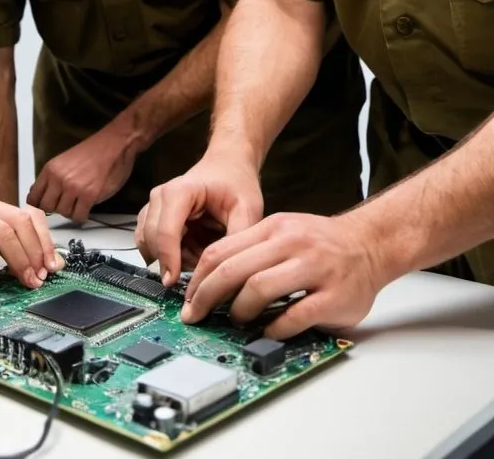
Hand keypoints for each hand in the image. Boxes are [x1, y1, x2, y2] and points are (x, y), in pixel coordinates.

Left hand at [27, 123, 137, 222]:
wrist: (113, 144)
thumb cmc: (92, 152)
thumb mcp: (63, 161)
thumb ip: (51, 178)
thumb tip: (41, 194)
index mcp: (50, 169)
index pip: (33, 196)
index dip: (38, 205)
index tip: (44, 208)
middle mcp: (58, 178)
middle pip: (46, 207)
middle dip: (55, 210)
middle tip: (64, 206)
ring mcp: (73, 187)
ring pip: (62, 213)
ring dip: (70, 212)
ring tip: (78, 204)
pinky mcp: (89, 195)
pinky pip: (78, 216)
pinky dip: (82, 216)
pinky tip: (85, 209)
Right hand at [135, 150, 262, 286]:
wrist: (227, 166)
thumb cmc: (237, 183)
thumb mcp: (247, 210)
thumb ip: (238, 238)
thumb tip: (229, 271)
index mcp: (180, 192)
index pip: (165, 231)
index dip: (168, 260)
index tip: (174, 284)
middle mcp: (159, 196)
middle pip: (152, 239)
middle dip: (175, 261)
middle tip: (204, 267)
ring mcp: (152, 205)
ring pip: (148, 243)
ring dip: (172, 257)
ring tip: (200, 253)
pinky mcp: (151, 215)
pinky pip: (150, 243)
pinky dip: (169, 254)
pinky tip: (191, 250)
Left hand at [179, 211, 385, 337]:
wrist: (370, 244)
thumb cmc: (320, 243)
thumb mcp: (282, 231)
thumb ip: (252, 250)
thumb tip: (209, 280)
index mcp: (272, 228)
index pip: (221, 251)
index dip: (198, 278)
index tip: (187, 298)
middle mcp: (290, 243)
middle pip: (233, 270)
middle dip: (207, 296)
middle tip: (196, 315)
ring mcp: (313, 268)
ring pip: (259, 288)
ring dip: (239, 310)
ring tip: (236, 320)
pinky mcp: (334, 296)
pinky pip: (295, 315)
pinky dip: (275, 327)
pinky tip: (269, 331)